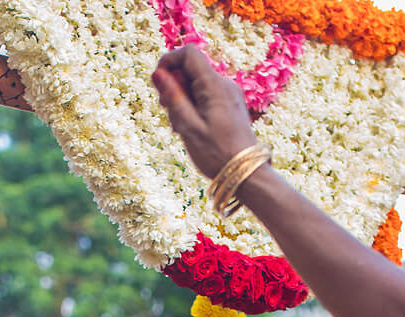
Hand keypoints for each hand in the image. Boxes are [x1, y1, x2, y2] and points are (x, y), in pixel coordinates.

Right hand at [151, 46, 258, 180]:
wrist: (247, 174)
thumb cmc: (217, 153)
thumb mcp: (188, 126)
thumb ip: (172, 97)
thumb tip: (157, 73)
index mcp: (214, 86)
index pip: (188, 53)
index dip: (169, 61)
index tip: (158, 83)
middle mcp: (224, 84)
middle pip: (191, 69)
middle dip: (174, 86)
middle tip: (168, 112)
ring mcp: (228, 94)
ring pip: (196, 84)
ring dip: (182, 99)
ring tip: (181, 127)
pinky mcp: (229, 105)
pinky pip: (205, 96)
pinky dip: (193, 106)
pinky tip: (192, 128)